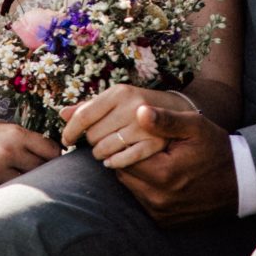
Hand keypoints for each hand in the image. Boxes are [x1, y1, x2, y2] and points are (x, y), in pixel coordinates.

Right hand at [0, 110, 61, 196]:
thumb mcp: (2, 129)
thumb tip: (52, 158)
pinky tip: (4, 189)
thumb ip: (25, 142)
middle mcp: (7, 151)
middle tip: (39, 176)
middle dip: (42, 173)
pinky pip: (4, 194)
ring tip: (20, 183)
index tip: (54, 163)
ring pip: (24, 185)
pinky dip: (6, 193)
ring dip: (24, 185)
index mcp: (15, 134)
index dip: (55, 158)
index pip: (51, 152)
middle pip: (41, 170)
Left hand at [59, 85, 198, 169]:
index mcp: (123, 92)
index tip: (67, 138)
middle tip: (98, 140)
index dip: (71, 129)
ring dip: (101, 154)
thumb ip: (94, 105)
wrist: (193, 121)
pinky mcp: (156, 150)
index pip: (85, 114)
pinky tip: (114, 161)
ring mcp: (145, 128)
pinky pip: (124, 161)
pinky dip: (116, 163)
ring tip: (106, 150)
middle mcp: (133, 109)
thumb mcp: (126, 99)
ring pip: (105, 150)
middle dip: (91, 141)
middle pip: (93, 134)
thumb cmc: (150, 106)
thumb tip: (63, 112)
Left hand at [110, 105, 237, 226]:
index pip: (123, 157)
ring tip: (155, 160)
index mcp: (163, 174)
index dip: (128, 143)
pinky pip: (144, 202)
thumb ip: (165, 119)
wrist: (241, 183)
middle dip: (129, 159)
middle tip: (145, 146)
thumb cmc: (216, 149)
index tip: (138, 134)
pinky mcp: (165, 222)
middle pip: (124, 174)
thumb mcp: (195, 127)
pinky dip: (147, 189)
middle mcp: (159, 199)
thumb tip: (138, 111)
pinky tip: (162, 176)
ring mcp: (162, 214)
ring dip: (138, 174)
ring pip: (132, 189)